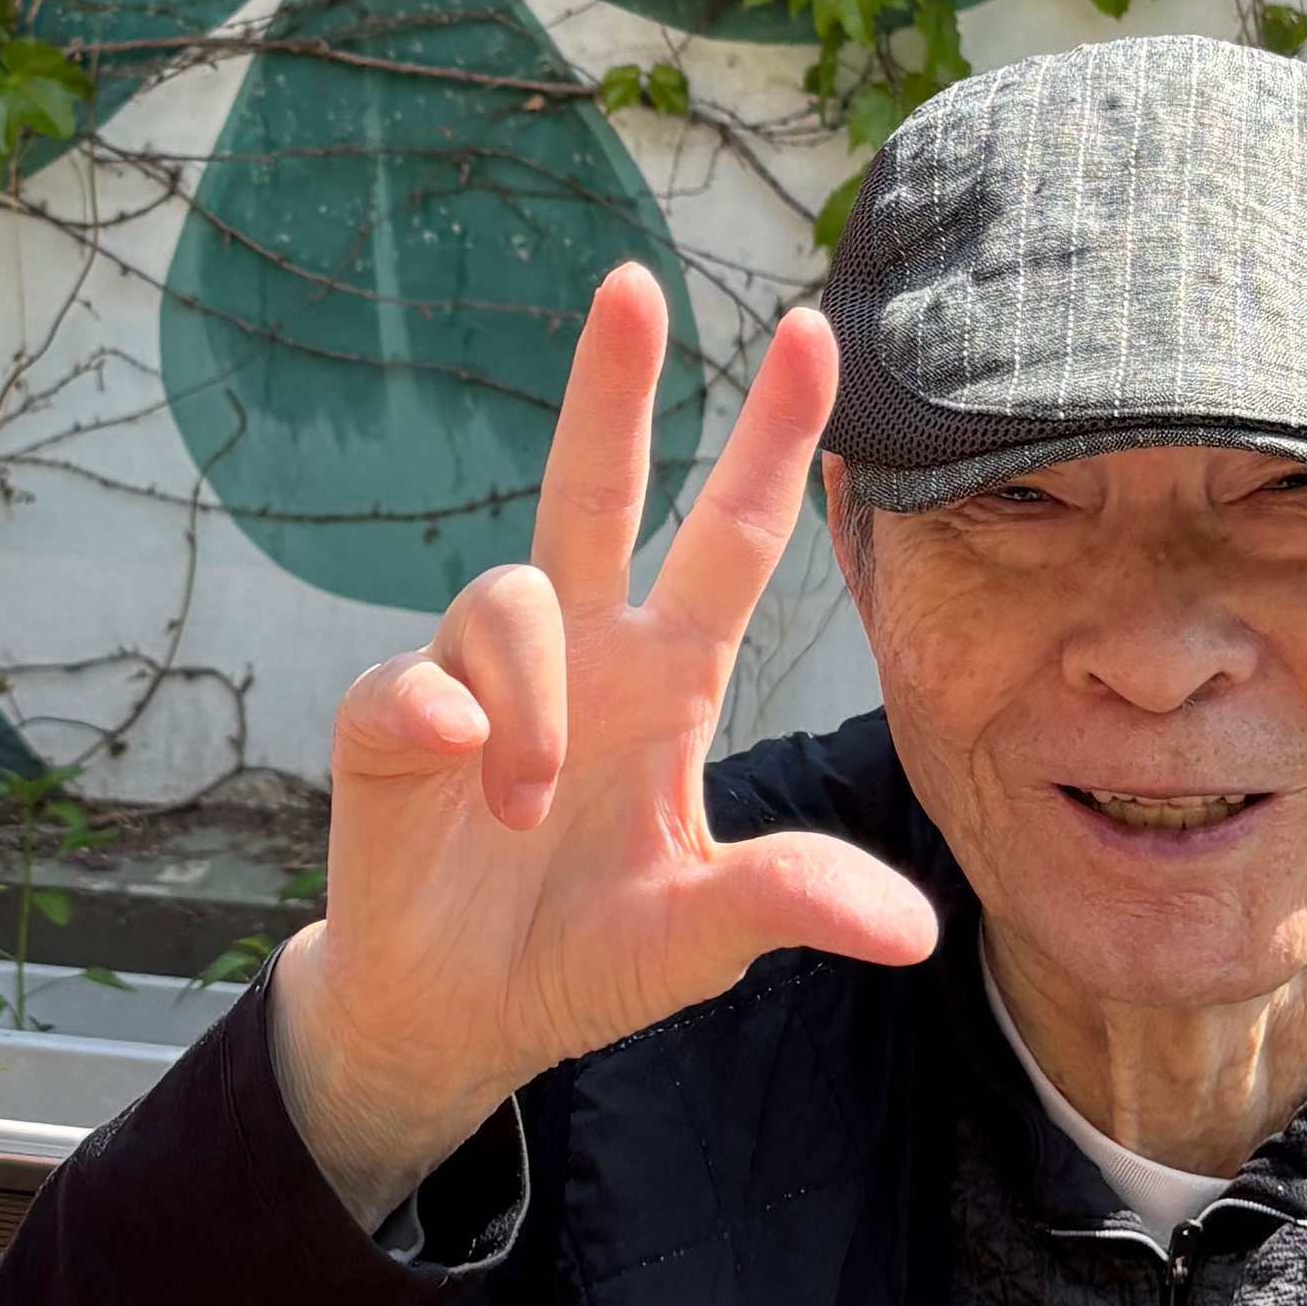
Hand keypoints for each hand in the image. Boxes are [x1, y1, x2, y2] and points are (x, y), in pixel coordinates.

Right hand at [267, 265, 939, 1221]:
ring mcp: (477, 683)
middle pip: (594, 488)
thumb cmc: (583, 958)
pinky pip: (411, 681)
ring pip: (507, 597)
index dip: (771, 440)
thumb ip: (789, 903)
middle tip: (635, 286)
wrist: (456, 1019)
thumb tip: (917, 932)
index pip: (732, 540)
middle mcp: (577, 655)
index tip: (814, 330)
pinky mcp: (389, 727)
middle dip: (610, 386)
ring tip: (533, 809)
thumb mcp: (700, 935)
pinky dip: (442, 720)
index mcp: (667, 682)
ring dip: (532, 701)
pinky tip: (465, 771)